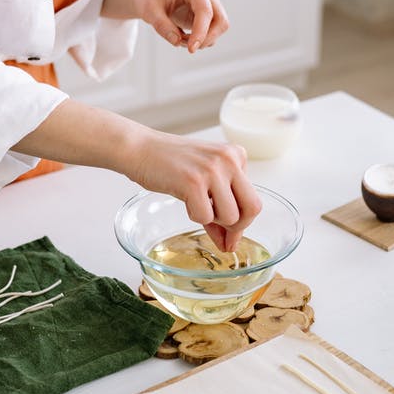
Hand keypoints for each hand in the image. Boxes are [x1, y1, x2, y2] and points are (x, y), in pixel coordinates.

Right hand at [128, 131, 260, 251]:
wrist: (140, 148)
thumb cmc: (170, 165)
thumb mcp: (204, 180)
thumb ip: (221, 207)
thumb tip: (231, 244)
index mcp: (237, 155)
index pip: (253, 200)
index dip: (242, 222)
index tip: (228, 235)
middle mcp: (229, 159)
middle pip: (252, 209)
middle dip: (237, 228)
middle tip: (220, 233)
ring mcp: (212, 169)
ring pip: (230, 217)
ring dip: (212, 221)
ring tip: (195, 205)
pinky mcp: (193, 181)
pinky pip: (205, 217)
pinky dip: (194, 217)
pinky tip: (185, 201)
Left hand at [138, 0, 229, 52]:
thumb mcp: (149, 11)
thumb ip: (162, 25)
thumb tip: (177, 41)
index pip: (205, 11)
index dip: (201, 32)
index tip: (191, 49)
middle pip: (221, 21)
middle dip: (206, 38)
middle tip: (187, 47)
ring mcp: (211, 4)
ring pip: (220, 28)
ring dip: (202, 40)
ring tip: (178, 38)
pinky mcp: (210, 16)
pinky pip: (212, 33)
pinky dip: (200, 40)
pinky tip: (183, 36)